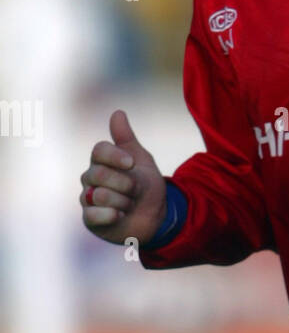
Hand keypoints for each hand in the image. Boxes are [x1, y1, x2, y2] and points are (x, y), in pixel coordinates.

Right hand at [80, 109, 166, 245]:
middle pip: (100, 174)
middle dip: (126, 184)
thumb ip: (126, 138)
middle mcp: (90, 178)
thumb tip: (118, 113)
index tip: (132, 163)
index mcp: (101, 161)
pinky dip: (112, 215)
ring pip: (100, 195)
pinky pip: (93, 215)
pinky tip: (121, 216)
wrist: (156, 216)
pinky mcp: (90, 219)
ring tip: (130, 205)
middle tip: (136, 191)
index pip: (99, 151)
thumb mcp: (141, 160)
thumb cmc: (146, 186)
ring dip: (124, 202)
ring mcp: (88, 199)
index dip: (115, 156)